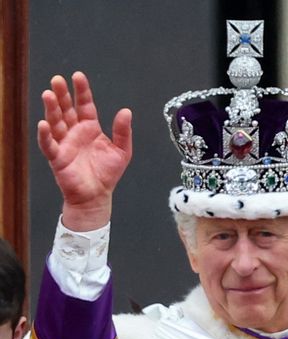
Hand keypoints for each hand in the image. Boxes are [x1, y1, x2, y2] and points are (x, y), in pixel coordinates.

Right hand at [37, 72, 132, 230]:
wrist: (97, 196)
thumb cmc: (107, 173)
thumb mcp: (122, 151)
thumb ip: (123, 131)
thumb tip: (126, 111)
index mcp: (90, 128)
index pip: (84, 105)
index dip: (82, 91)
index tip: (78, 76)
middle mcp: (75, 132)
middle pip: (66, 110)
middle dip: (62, 95)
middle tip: (57, 80)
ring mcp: (65, 143)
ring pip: (56, 122)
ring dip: (51, 109)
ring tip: (48, 94)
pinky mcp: (58, 158)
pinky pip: (49, 145)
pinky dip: (45, 135)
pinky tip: (44, 124)